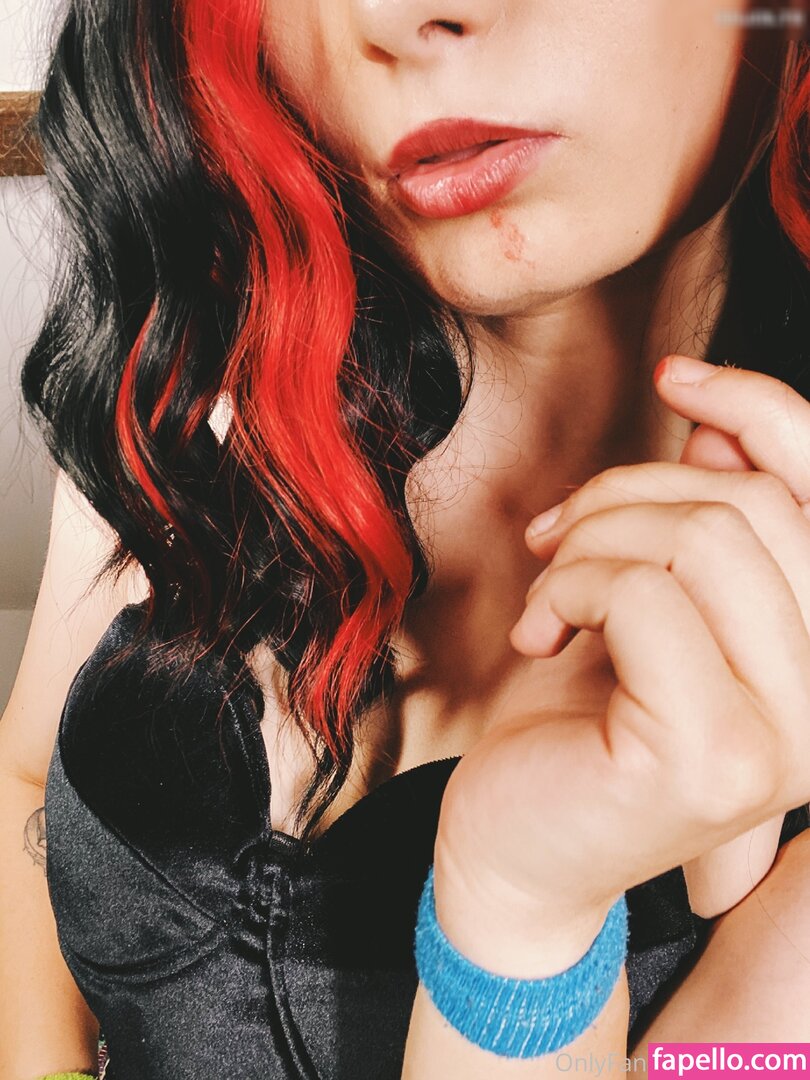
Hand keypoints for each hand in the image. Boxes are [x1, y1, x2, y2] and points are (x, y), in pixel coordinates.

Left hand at [436, 356, 809, 947]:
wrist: (519, 844)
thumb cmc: (577, 718)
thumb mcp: (646, 601)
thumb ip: (701, 522)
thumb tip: (719, 430)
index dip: (759, 405)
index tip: (677, 372)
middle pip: (750, 506)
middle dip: (623, 496)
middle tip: (557, 541)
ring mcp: (790, 738)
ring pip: (699, 540)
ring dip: (590, 545)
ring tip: (549, 596)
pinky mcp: (716, 758)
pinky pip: (640, 593)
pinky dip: (566, 590)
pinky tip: (539, 639)